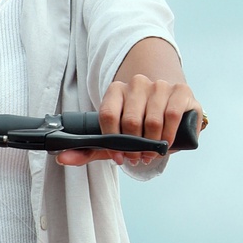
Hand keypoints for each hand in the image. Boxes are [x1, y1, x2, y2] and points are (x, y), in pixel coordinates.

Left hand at [56, 72, 204, 166]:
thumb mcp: (112, 138)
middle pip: (130, 121)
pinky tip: (166, 144)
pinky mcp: (180, 90)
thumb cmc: (137, 126)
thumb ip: (87, 149)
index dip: (112, 141)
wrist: (169, 108)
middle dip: (133, 147)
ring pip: (152, 120)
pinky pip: (172, 115)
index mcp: (115, 90)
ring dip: (152, 144)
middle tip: (137, 157)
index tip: (118, 157)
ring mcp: (159, 85)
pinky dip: (168, 135)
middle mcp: (137, 83)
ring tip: (151, 152)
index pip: (108, 115)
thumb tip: (62, 158)